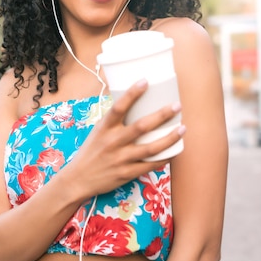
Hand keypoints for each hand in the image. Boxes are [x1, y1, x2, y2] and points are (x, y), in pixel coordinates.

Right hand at [63, 79, 183, 198]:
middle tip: (177, 106)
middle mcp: (113, 142)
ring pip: (151, 148)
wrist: (78, 179)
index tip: (145, 81)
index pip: (118, 107)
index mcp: (104, 128)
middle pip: (141, 127)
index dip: (132, 93)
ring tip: (183, 128)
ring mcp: (121, 159)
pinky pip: (150, 165)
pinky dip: (164, 158)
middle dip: (162, 115)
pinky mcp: (126, 173)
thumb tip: (131, 99)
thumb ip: (113, 119)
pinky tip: (175, 151)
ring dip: (170, 138)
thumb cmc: (90, 151)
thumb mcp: (98, 131)